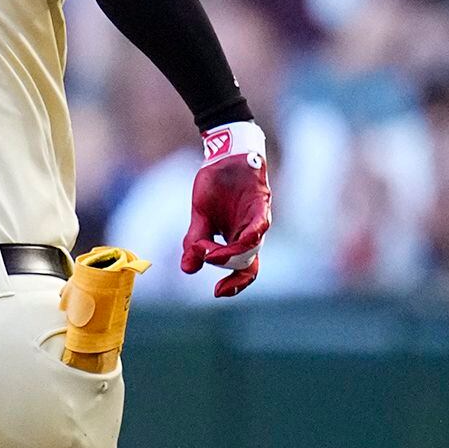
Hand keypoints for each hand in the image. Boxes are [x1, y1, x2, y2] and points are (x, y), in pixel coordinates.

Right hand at [181, 119, 271, 297]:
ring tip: (208, 252)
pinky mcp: (261, 204)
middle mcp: (250, 233)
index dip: (234, 284)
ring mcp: (256, 220)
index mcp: (236, 239)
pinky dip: (252, 234)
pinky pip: (261, 224)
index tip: (217, 292)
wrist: (223, 155)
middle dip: (232, 274)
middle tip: (216, 280)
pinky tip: (243, 239)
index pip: (242, 268)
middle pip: (248, 263)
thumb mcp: (199, 216)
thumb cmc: (215, 185)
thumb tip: (187, 270)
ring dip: (230, 254)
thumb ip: (195, 242)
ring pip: (251, 247)